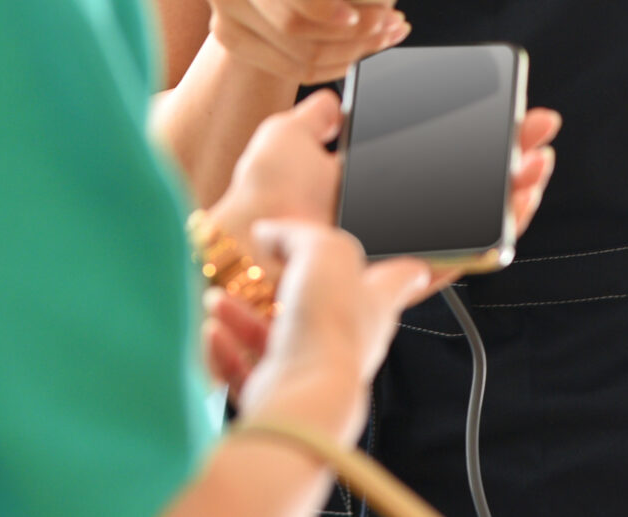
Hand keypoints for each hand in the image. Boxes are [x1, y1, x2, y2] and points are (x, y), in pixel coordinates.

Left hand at [200, 101, 562, 392]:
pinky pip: (466, 257)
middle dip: (512, 157)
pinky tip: (519, 203)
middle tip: (539, 130)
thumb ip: (317, 117)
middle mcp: (396, 212)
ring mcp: (406, 241)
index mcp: (376, 180)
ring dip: (517, 192)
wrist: (252, 240)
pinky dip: (499, 234)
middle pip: (472, 185)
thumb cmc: (262, 195)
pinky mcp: (408, 271)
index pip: (442, 155)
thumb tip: (335, 102)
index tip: (506, 109)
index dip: (478, 134)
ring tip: (538, 162)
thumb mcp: (288, 136)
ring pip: (479, 220)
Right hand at [201, 0, 409, 84]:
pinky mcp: (226, 31)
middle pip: (288, 16)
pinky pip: (285, 65)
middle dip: (350, 32)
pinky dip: (327, 66)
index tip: (355, 13)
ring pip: (292, 47)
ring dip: (348, 51)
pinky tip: (352, 54)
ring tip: (381, 39)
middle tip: (388, 26)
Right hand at [229, 221, 428, 438]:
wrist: (306, 394)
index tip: (415, 266)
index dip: (402, 268)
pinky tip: (212, 332)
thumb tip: (270, 232)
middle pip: (324, 306)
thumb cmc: (329, 321)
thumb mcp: (323, 249)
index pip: (399, 279)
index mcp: (375, 304)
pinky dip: (227, 350)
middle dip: (286, 285)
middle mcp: (349, 339)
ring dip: (242, 316)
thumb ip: (297, 232)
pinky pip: (249, 370)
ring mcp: (313, 370)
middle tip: (263, 269)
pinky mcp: (280, 396)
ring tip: (217, 301)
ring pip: (276, 337)